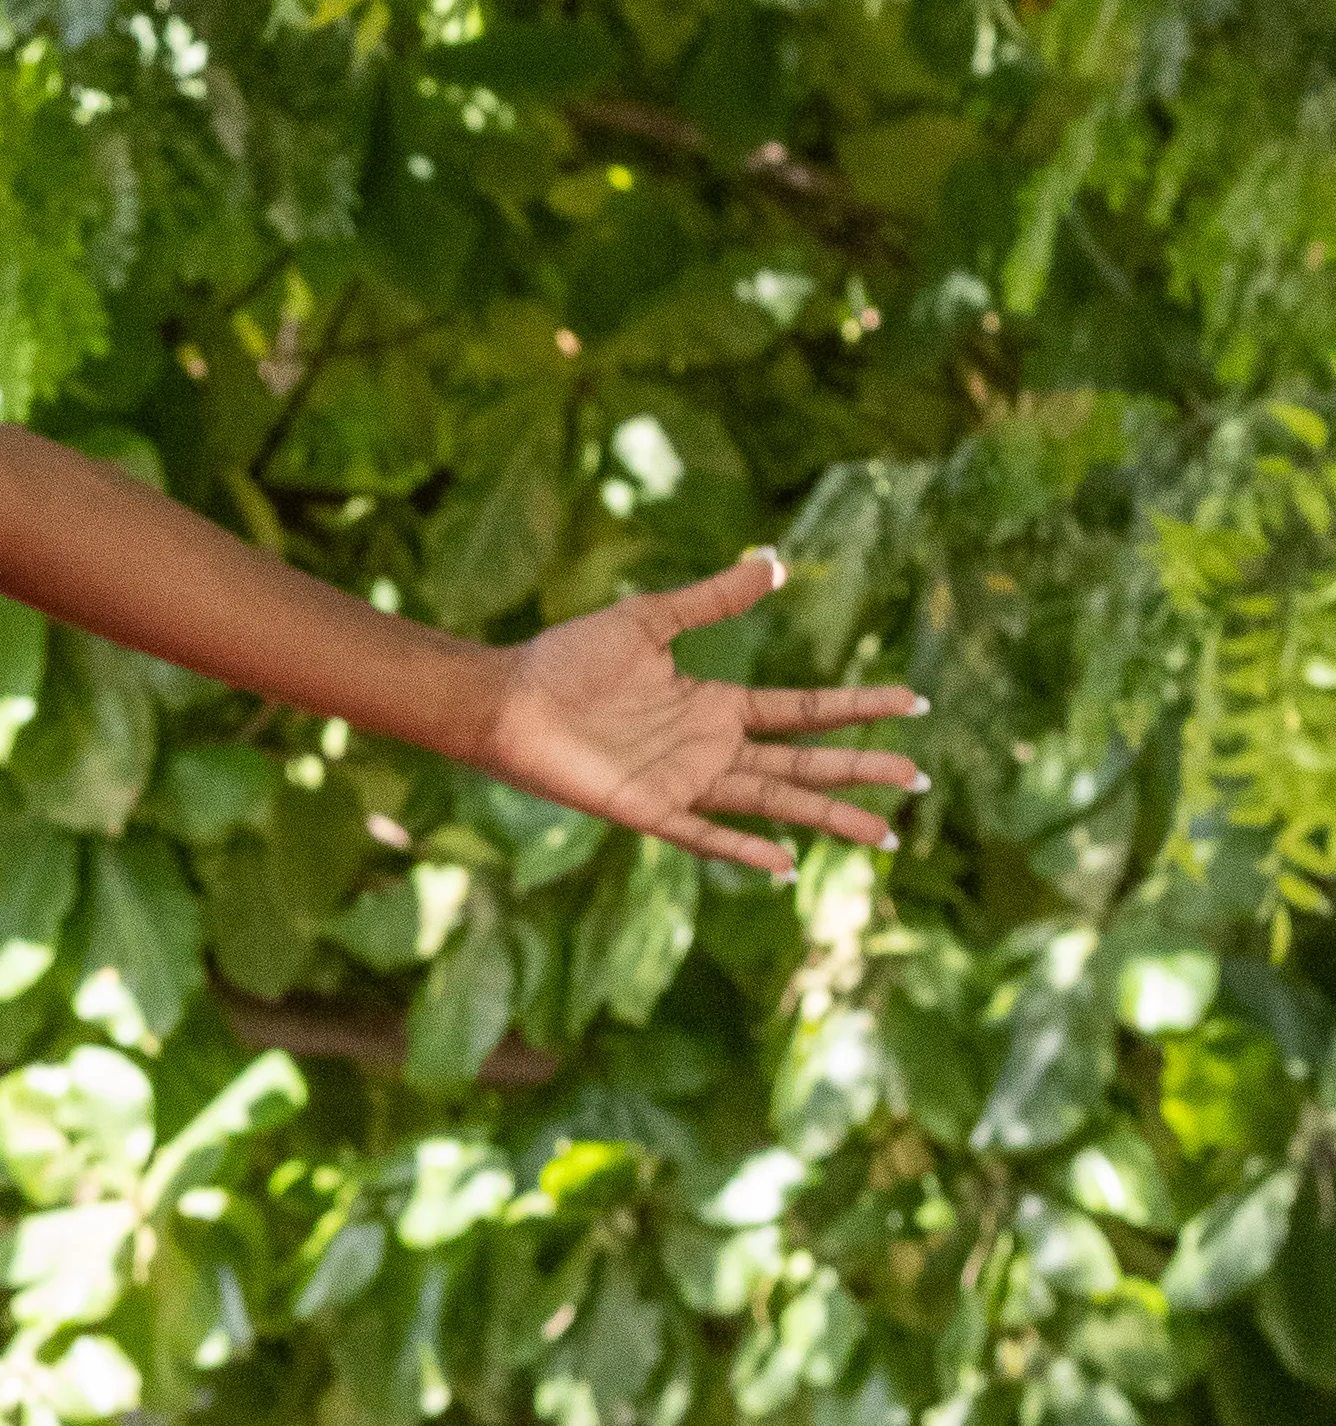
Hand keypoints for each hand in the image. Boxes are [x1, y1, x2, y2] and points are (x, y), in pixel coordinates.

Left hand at [480, 549, 924, 880]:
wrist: (507, 697)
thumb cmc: (569, 660)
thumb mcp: (650, 620)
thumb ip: (713, 599)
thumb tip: (775, 561)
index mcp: (715, 705)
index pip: (804, 711)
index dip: (857, 708)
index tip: (913, 703)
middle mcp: (708, 749)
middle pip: (801, 764)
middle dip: (858, 771)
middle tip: (917, 779)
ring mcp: (681, 782)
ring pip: (770, 802)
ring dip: (824, 816)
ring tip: (880, 833)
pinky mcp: (647, 809)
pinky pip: (702, 835)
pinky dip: (740, 848)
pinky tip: (784, 864)